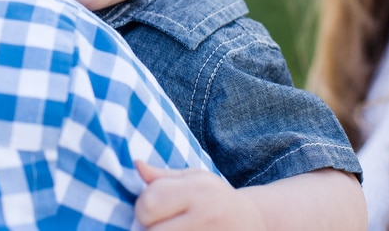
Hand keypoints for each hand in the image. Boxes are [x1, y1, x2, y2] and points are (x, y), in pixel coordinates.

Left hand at [134, 161, 263, 230]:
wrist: (251, 223)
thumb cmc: (216, 198)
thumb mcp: (194, 179)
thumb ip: (163, 177)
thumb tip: (136, 164)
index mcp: (198, 189)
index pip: (149, 202)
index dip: (143, 206)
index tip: (153, 205)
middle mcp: (206, 215)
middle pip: (151, 230)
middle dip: (148, 226)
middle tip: (161, 221)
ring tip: (171, 227)